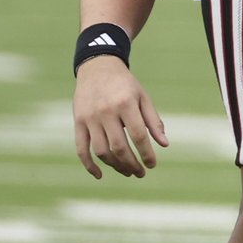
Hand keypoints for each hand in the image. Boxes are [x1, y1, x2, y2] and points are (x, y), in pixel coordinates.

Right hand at [73, 56, 167, 178]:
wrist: (98, 67)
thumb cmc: (125, 85)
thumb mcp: (143, 97)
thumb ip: (153, 121)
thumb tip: (164, 144)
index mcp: (126, 103)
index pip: (138, 135)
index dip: (146, 153)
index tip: (152, 164)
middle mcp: (106, 111)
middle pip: (119, 146)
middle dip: (131, 164)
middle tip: (140, 173)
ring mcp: (90, 118)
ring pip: (101, 151)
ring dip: (115, 166)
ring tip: (127, 171)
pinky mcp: (78, 122)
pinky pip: (81, 148)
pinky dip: (89, 164)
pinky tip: (99, 175)